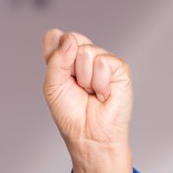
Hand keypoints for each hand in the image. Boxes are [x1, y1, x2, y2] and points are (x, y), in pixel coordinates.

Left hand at [41, 30, 135, 172]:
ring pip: (87, 51)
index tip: (59, 77)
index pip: (56, 37)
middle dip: (69, 67)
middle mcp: (85, 55)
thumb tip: (71, 39)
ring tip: (90, 93)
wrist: (88, 135)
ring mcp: (103, 60)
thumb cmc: (71, 114)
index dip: (54, 55)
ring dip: (84, 79)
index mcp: (66, 57)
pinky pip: (103, 63)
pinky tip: (103, 94)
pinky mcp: (120, 68)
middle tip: (76, 87)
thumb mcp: (52, 85)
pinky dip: (99, 83)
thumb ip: (56, 59)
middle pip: (73, 38)